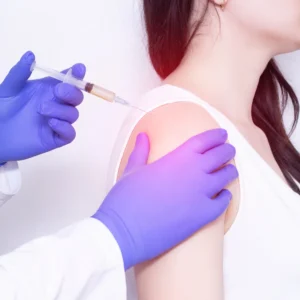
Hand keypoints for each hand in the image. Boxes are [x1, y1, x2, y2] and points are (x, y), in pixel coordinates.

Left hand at [0, 51, 85, 162]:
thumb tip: (30, 55)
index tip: (79, 68)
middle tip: (58, 91)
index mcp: (48, 90)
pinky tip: (51, 123)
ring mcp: (58, 122)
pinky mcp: (55, 138)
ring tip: (41, 109)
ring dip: (61, 110)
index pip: (68, 81)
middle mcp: (57, 105)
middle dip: (72, 92)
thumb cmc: (2, 109)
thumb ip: (19, 73)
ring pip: (73, 114)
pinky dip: (65, 127)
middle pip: (77, 97)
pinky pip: (70, 134)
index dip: (76, 74)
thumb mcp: (8, 88)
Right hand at [93, 129, 237, 268]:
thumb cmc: (126, 198)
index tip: (222, 134)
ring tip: (230, 170)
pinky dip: (225, 197)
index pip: (204, 140)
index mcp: (177, 158)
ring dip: (230, 171)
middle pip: (219, 156)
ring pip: (225, 177)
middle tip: (229, 149)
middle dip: (226, 150)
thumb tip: (143, 136)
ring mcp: (201, 194)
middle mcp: (194, 172)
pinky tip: (224, 195)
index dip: (215, 136)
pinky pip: (223, 202)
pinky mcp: (203, 216)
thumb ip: (141, 151)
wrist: (125, 230)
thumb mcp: (132, 170)